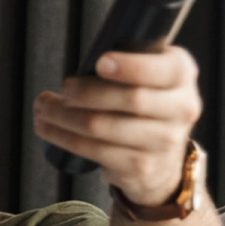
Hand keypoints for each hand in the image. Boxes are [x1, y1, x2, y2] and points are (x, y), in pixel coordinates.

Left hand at [33, 46, 201, 207]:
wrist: (163, 156)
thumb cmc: (144, 101)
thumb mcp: (148, 73)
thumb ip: (129, 59)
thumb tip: (87, 61)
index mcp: (181, 74)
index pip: (160, 69)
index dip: (130, 66)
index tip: (100, 62)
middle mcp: (180, 108)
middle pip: (130, 99)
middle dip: (87, 92)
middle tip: (64, 88)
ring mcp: (163, 141)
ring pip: (103, 126)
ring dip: (64, 116)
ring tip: (43, 106)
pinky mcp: (139, 166)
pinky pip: (93, 150)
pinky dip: (63, 137)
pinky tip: (47, 126)